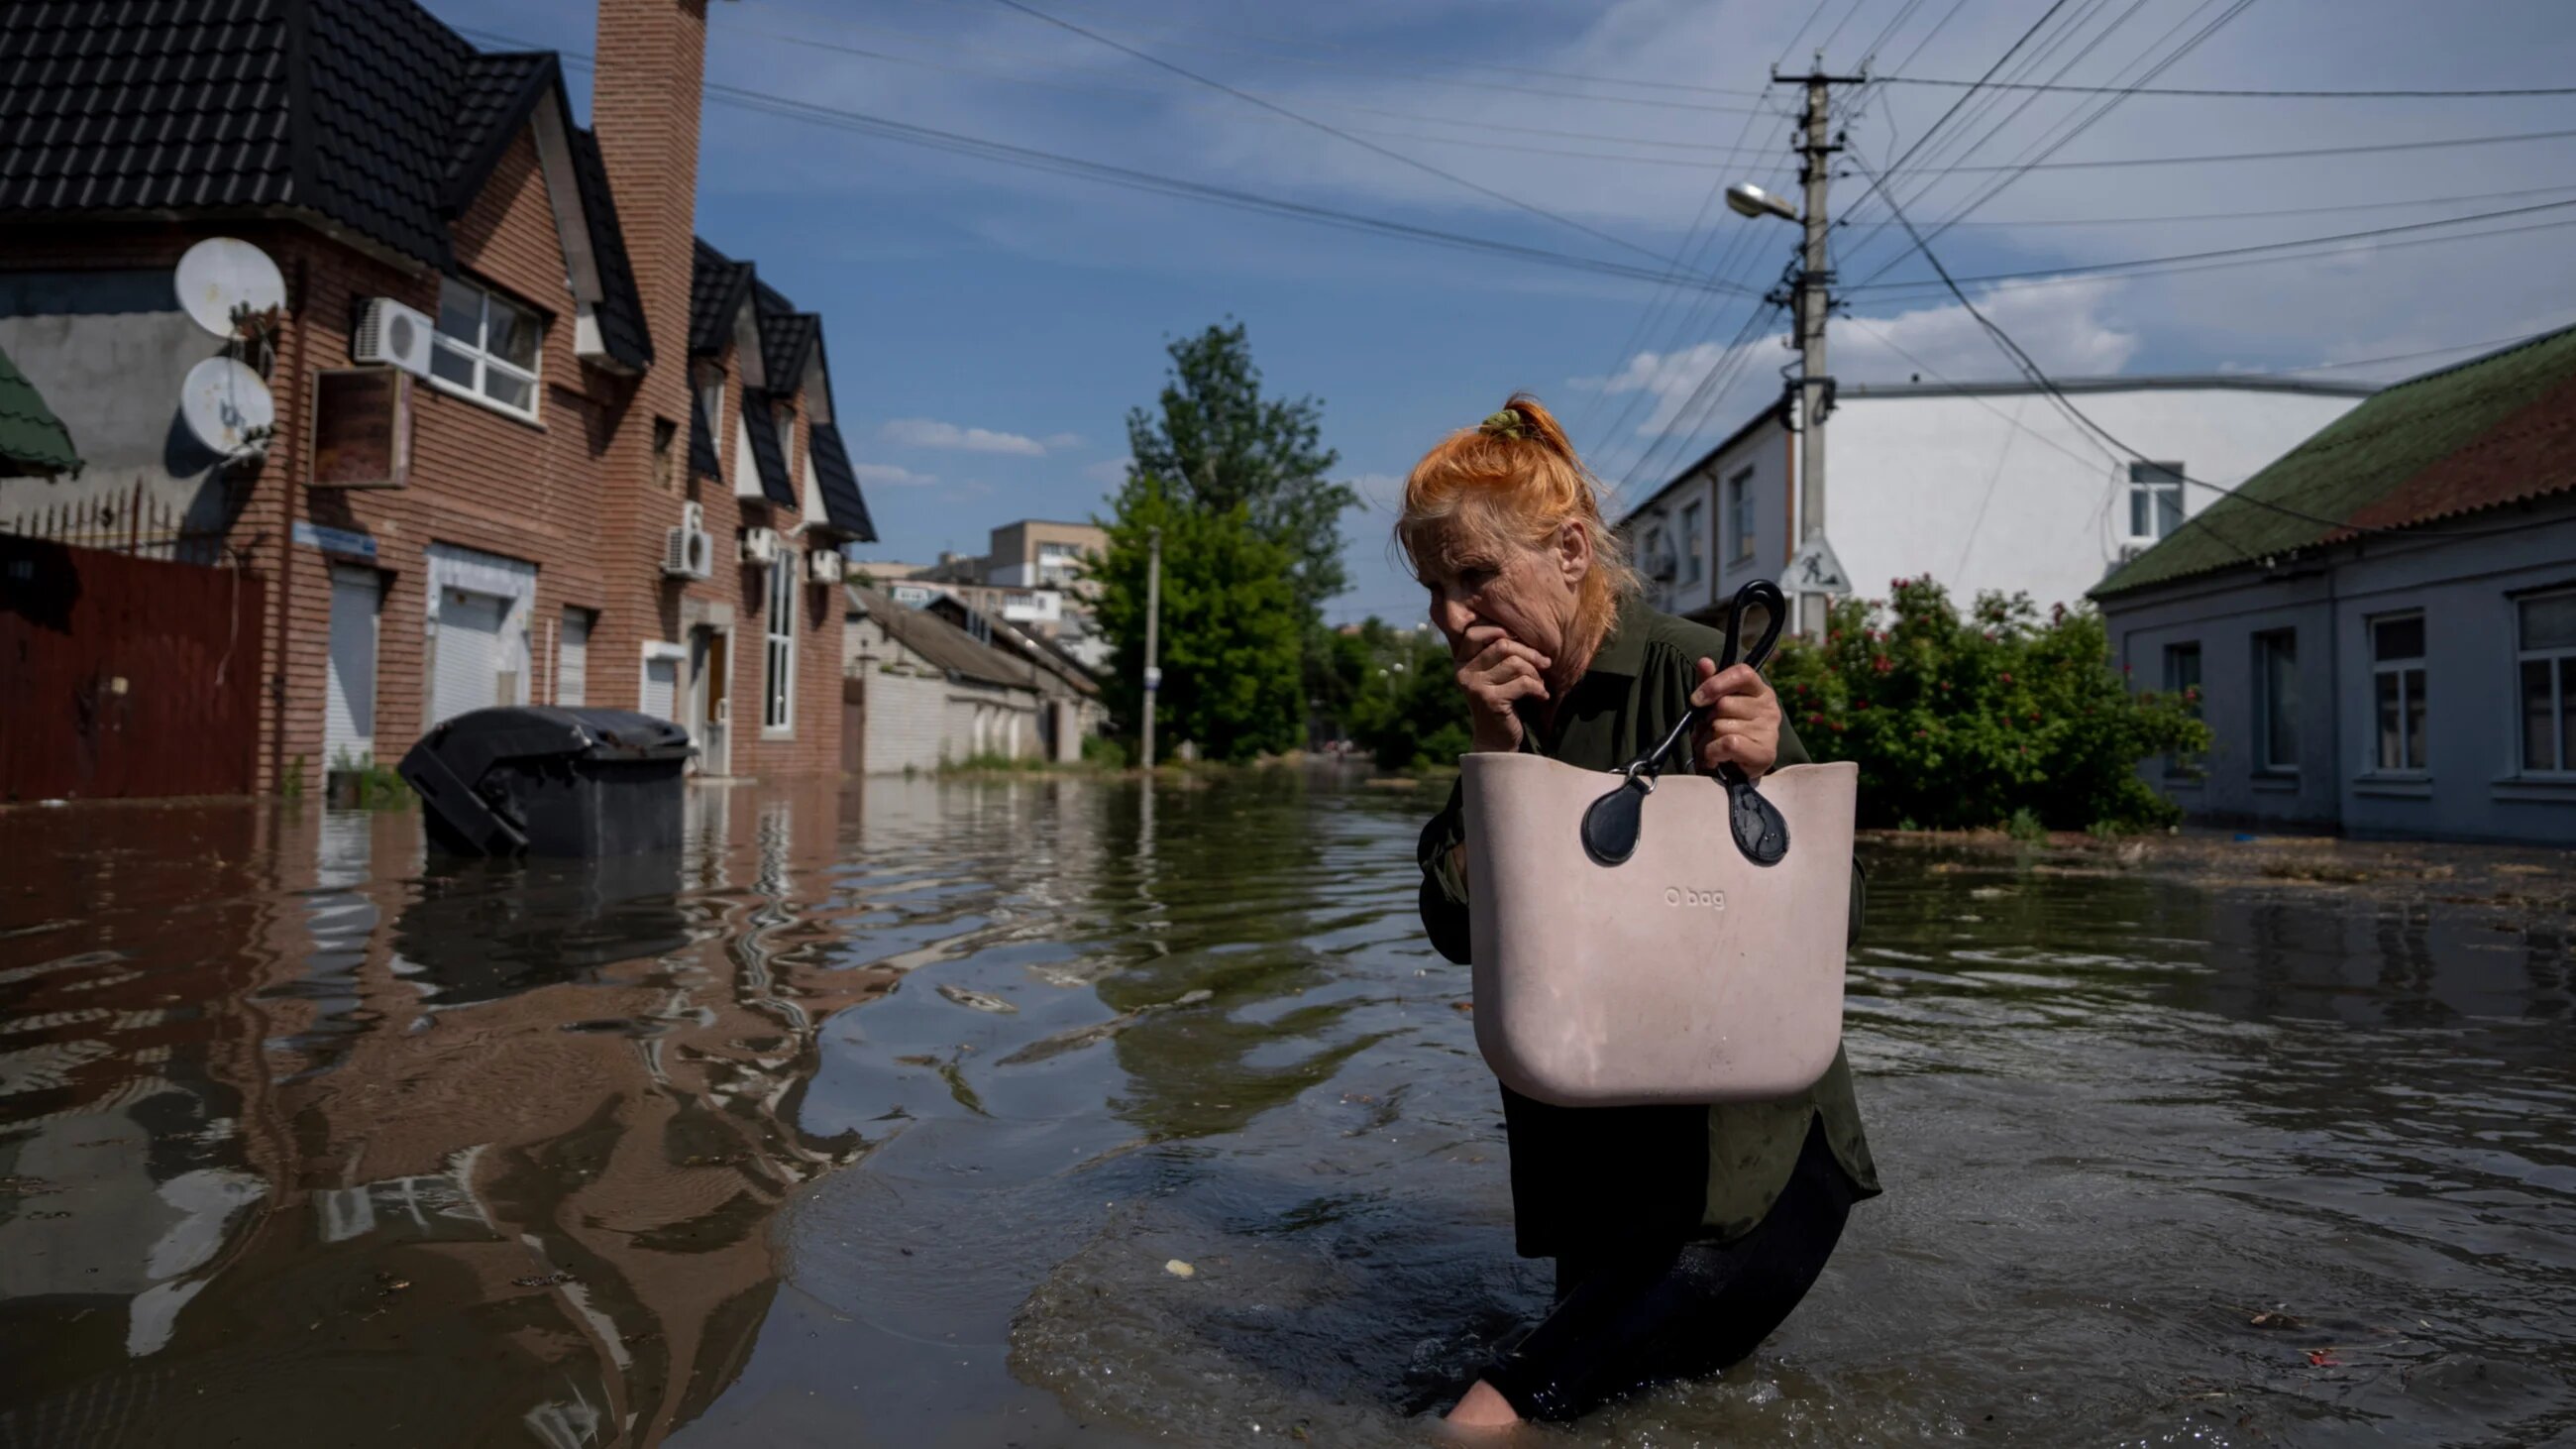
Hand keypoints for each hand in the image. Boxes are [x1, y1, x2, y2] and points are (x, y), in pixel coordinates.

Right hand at [1454, 625, 1551, 752]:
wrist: (1498, 739)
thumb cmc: (1504, 700)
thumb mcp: (1497, 672)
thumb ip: (1500, 651)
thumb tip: (1522, 628)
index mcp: (1461, 661)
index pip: (1475, 632)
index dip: (1500, 631)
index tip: (1519, 641)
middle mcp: (1463, 672)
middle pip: (1502, 645)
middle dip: (1529, 653)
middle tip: (1545, 664)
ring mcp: (1474, 686)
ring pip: (1515, 663)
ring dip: (1535, 673)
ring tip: (1539, 684)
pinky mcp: (1489, 700)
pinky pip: (1523, 682)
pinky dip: (1538, 689)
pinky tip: (1541, 696)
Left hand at [1690, 658, 1779, 780]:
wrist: (1739, 769)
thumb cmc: (1727, 730)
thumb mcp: (1715, 705)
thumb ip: (1710, 682)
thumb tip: (1705, 661)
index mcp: (1760, 690)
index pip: (1742, 673)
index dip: (1716, 683)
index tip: (1697, 699)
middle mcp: (1770, 708)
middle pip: (1723, 704)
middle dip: (1707, 720)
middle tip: (1708, 731)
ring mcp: (1770, 730)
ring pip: (1721, 726)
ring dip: (1707, 740)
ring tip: (1712, 747)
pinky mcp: (1765, 752)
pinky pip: (1727, 744)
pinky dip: (1712, 753)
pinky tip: (1716, 758)